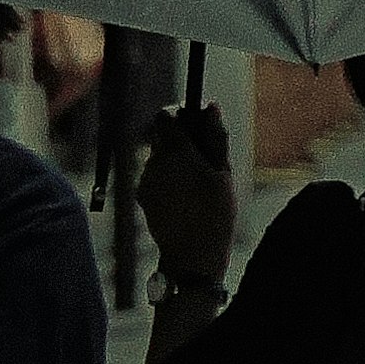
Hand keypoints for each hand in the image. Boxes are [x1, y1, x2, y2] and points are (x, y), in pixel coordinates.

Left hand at [137, 100, 237, 296]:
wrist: (191, 257)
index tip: (196, 126)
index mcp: (176, 152)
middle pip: (161, 137)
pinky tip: (185, 199)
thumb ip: (216, 137)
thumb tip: (210, 106)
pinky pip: (153, 177)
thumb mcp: (223, 173)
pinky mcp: (141, 196)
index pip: (166, 117)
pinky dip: (166, 180)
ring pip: (157, 158)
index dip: (181, 117)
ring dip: (173, 162)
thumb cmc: (214, 214)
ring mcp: (145, 180)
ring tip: (197, 184)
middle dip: (179, 142)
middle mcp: (154, 163)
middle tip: (202, 159)